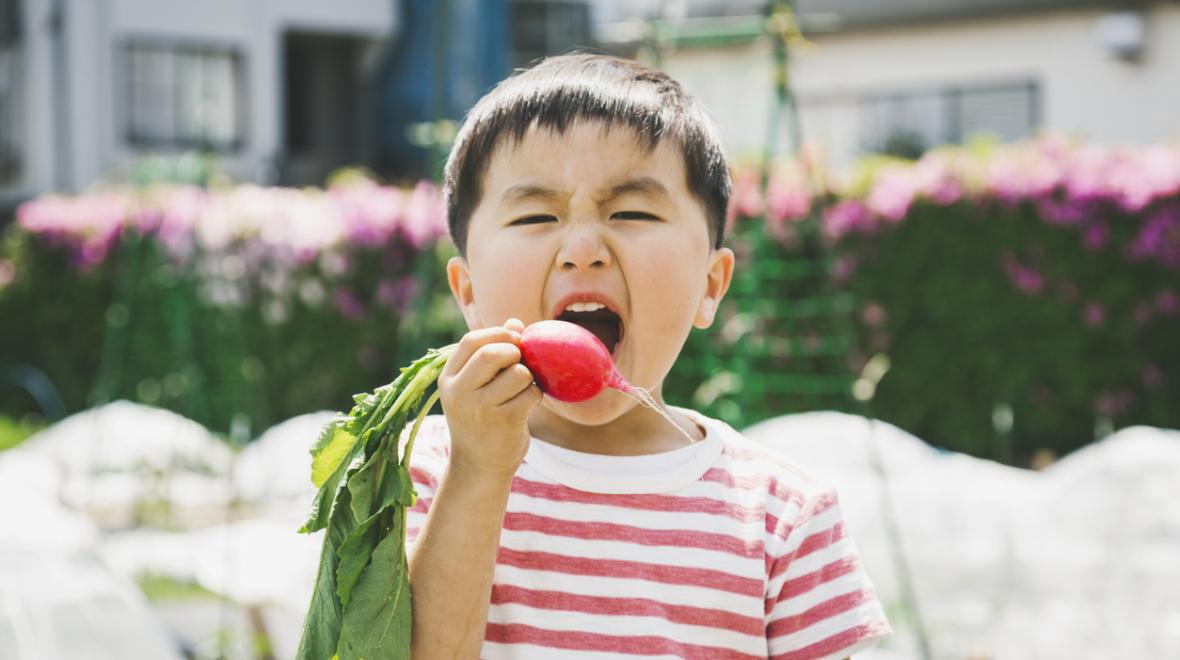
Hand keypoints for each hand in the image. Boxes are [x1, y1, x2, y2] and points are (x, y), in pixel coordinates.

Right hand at [437, 318, 541, 482]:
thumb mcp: (476, 387)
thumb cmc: (480, 420)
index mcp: (448, 379)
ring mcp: (480, 408)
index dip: (497, 333)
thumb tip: (516, 321)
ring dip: (528, 376)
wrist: (478, 468)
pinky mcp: (504, 422)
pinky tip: (527, 405)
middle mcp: (459, 392)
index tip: (514, 340)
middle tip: (521, 361)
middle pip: (492, 353)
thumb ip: (493, 352)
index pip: (471, 341)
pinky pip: (531, 393)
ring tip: (522, 388)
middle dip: (515, 351)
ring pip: (517, 373)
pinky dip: (535, 395)